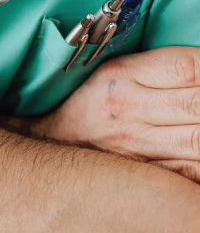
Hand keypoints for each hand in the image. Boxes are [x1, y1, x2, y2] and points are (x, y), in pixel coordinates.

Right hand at [35, 47, 199, 181]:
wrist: (53, 140)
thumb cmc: (90, 101)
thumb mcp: (114, 70)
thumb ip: (161, 68)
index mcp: (123, 75)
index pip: (187, 67)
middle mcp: (130, 108)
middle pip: (198, 103)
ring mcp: (138, 144)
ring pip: (199, 140)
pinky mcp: (146, 172)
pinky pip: (192, 172)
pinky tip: (198, 148)